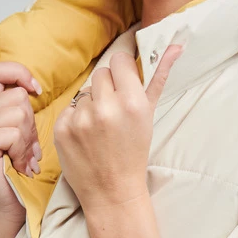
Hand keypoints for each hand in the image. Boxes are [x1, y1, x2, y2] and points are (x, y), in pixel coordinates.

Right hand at [0, 61, 42, 222]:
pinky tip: (19, 164)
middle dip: (31, 123)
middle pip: (17, 97)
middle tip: (27, 147)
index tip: (35, 91)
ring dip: (28, 139)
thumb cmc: (19, 167)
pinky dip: (22, 150)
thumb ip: (21, 108)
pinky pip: (12, 133)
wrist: (12, 201)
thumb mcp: (22, 130)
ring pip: (18, 114)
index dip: (18, 73)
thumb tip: (34, 88)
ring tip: (23, 157)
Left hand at [53, 44, 182, 211]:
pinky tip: (86, 137)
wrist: (112, 192)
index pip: (119, 60)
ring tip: (99, 129)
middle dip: (107, 89)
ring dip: (91, 105)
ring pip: (84, 92)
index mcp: (133, 102)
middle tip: (113, 113)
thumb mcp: (150, 115)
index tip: (123, 87)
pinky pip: (69, 109)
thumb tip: (175, 45)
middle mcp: (106, 108)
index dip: (122, 72)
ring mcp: (81, 119)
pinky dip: (76, 120)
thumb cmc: (134, 153)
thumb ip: (159, 77)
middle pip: (100, 73)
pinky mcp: (61, 129)